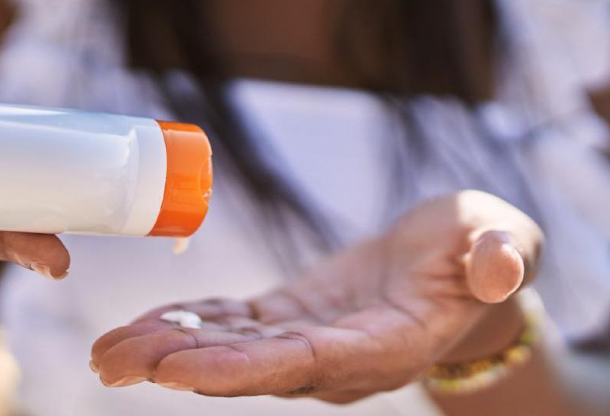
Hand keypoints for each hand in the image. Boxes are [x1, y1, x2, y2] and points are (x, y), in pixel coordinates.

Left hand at [90, 190, 541, 402]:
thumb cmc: (484, 250)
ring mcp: (311, 341)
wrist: (462, 265)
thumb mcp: (503, 240)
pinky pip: (235, 324)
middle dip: (179, 364)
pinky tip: (142, 324)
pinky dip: (190, 322)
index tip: (176, 369)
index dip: (239, 367)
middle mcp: (339, 358)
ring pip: (231, 350)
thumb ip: (500, 257)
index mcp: (384, 346)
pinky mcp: (294, 317)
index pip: (303, 364)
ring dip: (168, 348)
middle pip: (250, 368)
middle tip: (109, 359)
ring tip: (105, 349)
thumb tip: (499, 264)